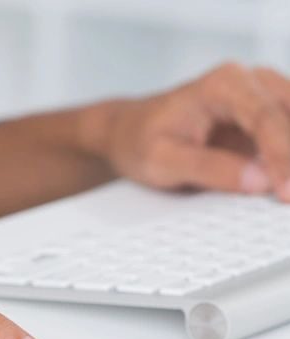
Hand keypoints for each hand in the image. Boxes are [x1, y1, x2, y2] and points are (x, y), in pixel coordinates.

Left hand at [104, 63, 289, 199]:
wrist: (129, 132)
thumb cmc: (140, 142)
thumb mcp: (163, 161)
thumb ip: (210, 169)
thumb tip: (259, 181)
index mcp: (223, 85)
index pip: (265, 120)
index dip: (282, 158)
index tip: (286, 192)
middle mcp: (249, 81)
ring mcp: (261, 95)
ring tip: (289, 193)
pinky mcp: (265, 115)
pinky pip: (288, 133)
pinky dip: (289, 157)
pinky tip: (286, 182)